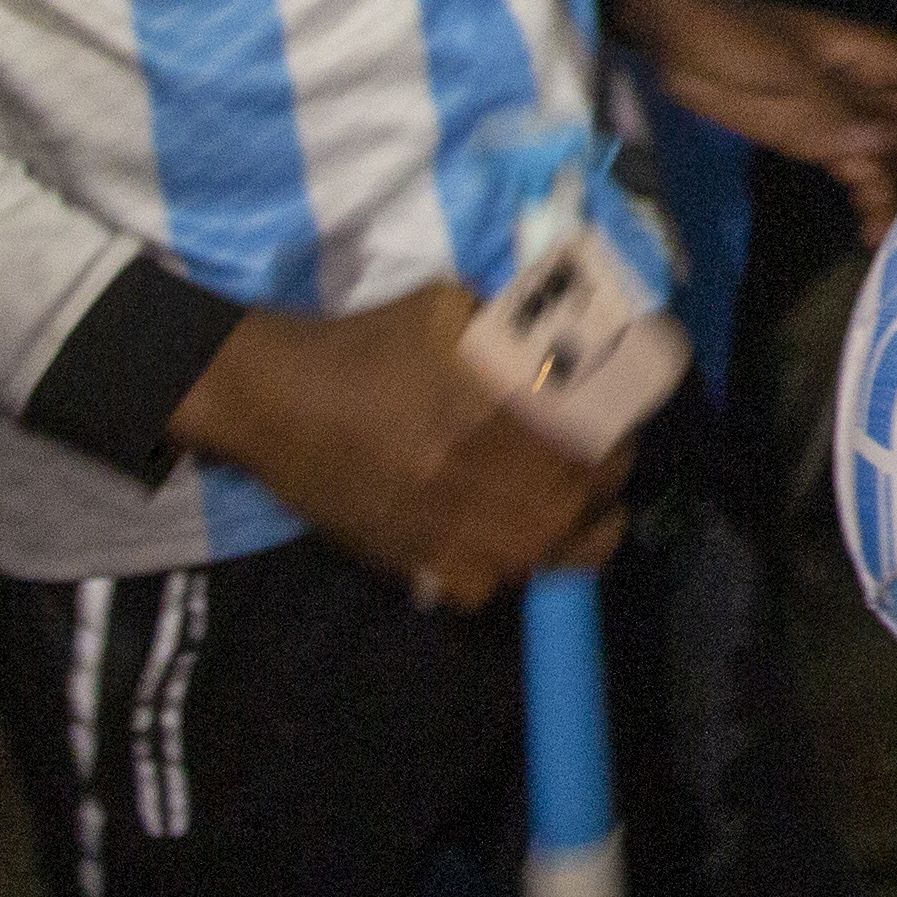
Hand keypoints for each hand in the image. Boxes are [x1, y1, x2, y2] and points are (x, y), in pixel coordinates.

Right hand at [172, 285, 631, 605]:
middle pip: (580, 500)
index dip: (620, 431)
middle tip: (605, 467)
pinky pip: (482, 588)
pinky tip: (510, 545)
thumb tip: (574, 333)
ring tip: (578, 514)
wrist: (273, 399)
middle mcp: (476, 479)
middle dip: (604, 483)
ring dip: (573, 534)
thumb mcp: (450, 309)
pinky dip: (507, 572)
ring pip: (544, 554)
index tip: (622, 422)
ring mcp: (444, 529)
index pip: (593, 438)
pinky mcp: (409, 560)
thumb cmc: (364, 344)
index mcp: (493, 412)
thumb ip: (515, 324)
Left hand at [614, 0, 896, 229]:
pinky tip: (877, 235)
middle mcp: (871, 92)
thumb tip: (880, 144)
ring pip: (891, 161)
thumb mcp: (776, 71)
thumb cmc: (732, 35)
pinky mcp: (817, 142)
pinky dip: (870, 202)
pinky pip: (856, 173)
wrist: (678, 38)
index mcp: (872, 60)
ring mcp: (845, 119)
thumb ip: (825, 110)